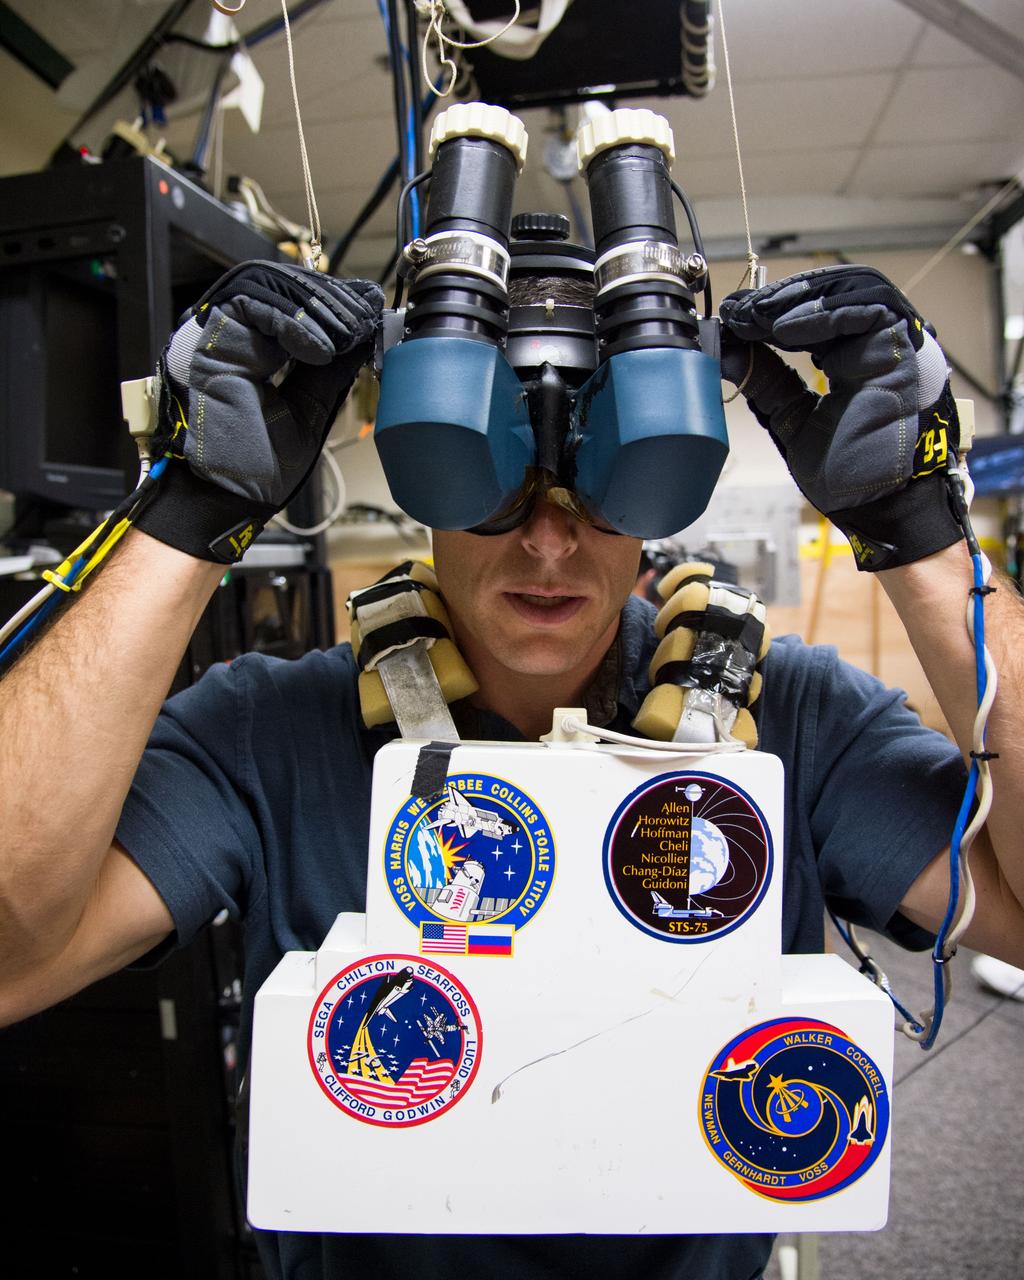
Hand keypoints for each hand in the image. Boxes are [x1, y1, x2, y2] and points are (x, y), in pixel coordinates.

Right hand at [134, 261, 382, 562]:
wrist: (228, 494)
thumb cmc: (257, 465)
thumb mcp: (310, 408)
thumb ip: (329, 371)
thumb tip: (360, 336)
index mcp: (255, 350)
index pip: (295, 303)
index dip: (334, 302)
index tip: (370, 310)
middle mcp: (233, 335)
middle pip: (282, 284)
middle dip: (330, 298)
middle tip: (364, 318)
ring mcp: (218, 334)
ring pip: (267, 284)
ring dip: (314, 305)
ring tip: (344, 337)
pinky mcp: (209, 339)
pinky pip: (252, 304)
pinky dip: (293, 320)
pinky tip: (320, 349)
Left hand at [718, 264, 963, 570]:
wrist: (881, 507)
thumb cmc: (848, 474)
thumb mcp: (792, 420)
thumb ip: (766, 382)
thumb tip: (727, 352)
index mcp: (851, 360)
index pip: (811, 314)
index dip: (769, 310)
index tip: (731, 315)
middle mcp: (877, 344)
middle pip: (831, 292)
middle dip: (779, 299)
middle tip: (738, 311)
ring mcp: (895, 343)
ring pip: (852, 289)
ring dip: (800, 299)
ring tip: (758, 317)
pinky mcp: (908, 347)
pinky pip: (868, 310)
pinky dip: (824, 313)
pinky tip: (786, 329)